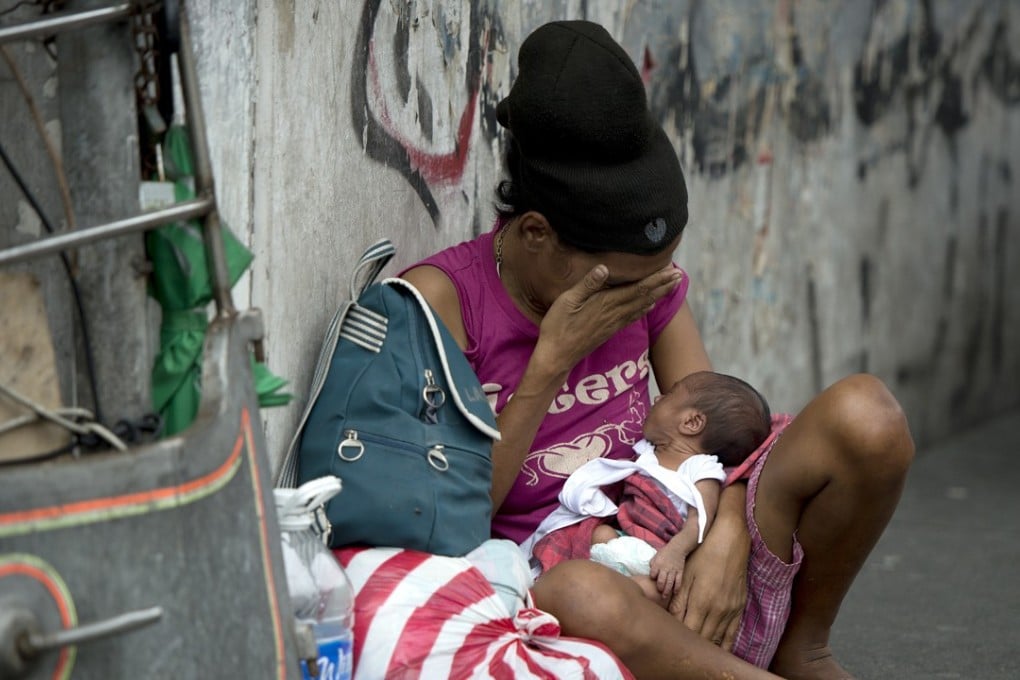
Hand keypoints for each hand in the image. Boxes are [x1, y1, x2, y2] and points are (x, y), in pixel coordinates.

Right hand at [535, 264, 681, 369]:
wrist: (557, 356)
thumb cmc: (557, 327)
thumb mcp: (567, 301)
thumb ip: (587, 285)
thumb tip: (604, 268)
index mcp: (606, 303)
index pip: (637, 289)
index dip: (656, 279)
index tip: (671, 270)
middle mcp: (614, 314)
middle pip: (644, 297)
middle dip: (663, 286)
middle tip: (680, 275)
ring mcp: (613, 324)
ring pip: (641, 306)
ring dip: (658, 295)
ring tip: (671, 286)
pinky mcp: (609, 331)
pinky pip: (632, 317)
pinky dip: (644, 308)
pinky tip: (650, 305)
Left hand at [648, 542, 688, 602]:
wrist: (677, 548)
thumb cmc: (665, 552)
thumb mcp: (655, 556)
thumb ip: (652, 564)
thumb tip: (651, 573)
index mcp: (657, 564)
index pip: (653, 574)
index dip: (653, 578)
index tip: (653, 581)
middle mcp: (665, 568)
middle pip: (661, 581)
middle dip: (660, 588)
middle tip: (659, 593)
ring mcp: (673, 571)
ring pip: (670, 583)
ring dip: (667, 591)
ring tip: (664, 597)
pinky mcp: (680, 572)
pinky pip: (678, 581)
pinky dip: (676, 588)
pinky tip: (674, 592)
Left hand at [669, 509, 749, 649]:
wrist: (730, 543)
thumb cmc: (704, 556)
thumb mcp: (686, 575)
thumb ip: (679, 600)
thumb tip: (670, 620)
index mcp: (702, 602)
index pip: (688, 631)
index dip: (679, 638)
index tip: (670, 640)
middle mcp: (718, 611)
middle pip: (703, 638)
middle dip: (691, 645)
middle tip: (679, 648)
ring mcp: (731, 611)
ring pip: (717, 639)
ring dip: (706, 646)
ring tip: (695, 652)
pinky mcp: (739, 609)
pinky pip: (733, 634)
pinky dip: (725, 645)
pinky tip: (718, 652)